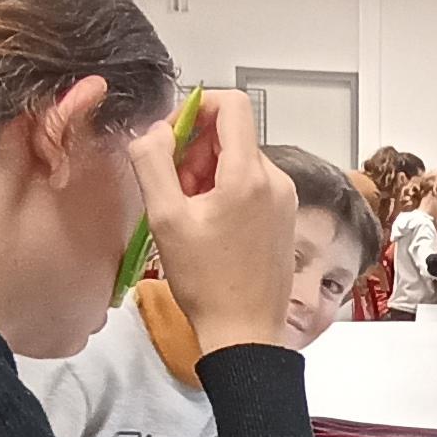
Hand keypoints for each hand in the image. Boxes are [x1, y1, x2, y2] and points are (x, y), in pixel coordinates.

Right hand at [131, 90, 296, 353]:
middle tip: (173, 186)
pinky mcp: (284, 218)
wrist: (244, 331)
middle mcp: (275, 180)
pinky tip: (207, 225)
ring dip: (207, 173)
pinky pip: (251, 185)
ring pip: (240, 161)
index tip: (171, 138)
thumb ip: (152, 162)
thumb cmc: (206, 281)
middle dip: (195, 150)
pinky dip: (225, 191)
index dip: (196, 109)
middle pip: (232, 134)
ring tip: (188, 212)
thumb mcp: (165, 217)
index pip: (232, 104)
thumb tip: (154, 130)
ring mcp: (284, 199)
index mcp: (249, 174)